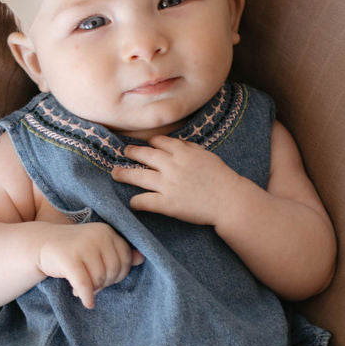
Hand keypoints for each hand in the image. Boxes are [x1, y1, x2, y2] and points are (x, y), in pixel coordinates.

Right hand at [37, 222, 142, 308]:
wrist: (41, 245)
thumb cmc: (74, 250)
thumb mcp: (97, 248)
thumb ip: (118, 252)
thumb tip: (141, 259)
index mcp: (107, 232)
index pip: (125, 260)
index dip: (118, 275)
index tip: (104, 278)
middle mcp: (97, 235)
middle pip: (114, 270)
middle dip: (105, 283)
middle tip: (91, 286)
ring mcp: (83, 245)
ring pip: (100, 278)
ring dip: (93, 289)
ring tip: (81, 288)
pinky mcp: (69, 258)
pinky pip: (85, 283)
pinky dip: (87, 296)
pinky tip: (86, 302)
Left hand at [111, 137, 241, 225]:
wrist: (229, 200)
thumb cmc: (222, 178)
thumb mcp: (207, 155)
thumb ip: (190, 148)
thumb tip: (176, 143)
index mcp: (183, 152)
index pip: (161, 142)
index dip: (151, 143)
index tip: (147, 145)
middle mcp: (172, 166)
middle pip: (145, 155)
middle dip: (132, 152)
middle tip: (124, 152)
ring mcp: (168, 184)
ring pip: (138, 176)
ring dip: (124, 174)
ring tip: (115, 173)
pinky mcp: (167, 203)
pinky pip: (144, 201)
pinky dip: (136, 202)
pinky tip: (132, 203)